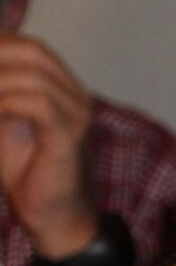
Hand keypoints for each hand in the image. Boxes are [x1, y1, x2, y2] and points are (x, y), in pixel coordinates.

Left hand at [0, 32, 97, 256]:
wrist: (54, 219)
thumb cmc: (27, 174)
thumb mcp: (4, 123)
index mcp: (63, 90)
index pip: (30, 48)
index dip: (0, 46)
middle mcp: (76, 96)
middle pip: (34, 52)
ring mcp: (78, 114)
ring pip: (33, 75)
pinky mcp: (70, 135)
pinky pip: (37, 103)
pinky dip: (6, 102)